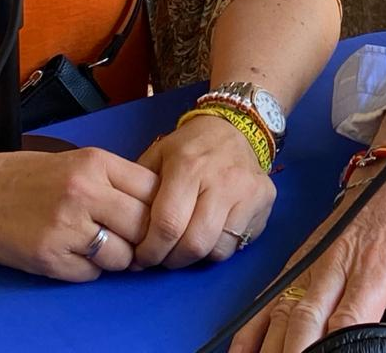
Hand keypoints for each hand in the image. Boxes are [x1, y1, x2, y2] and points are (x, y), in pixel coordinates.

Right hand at [0, 146, 157, 279]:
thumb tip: (157, 208)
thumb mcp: (78, 162)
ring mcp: (66, 227)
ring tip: (100, 247)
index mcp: (96, 163)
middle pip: (144, 226)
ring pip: (122, 256)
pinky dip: (89, 270)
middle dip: (144, 238)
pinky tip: (74, 254)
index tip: (155, 218)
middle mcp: (85, 192)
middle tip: (135, 241)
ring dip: (118, 258)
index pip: (153, 190)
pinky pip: (91, 274)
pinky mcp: (49, 257)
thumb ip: (117, 180)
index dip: (159, 208)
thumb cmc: (28, 177)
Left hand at [133, 114, 275, 267]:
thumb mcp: (158, 156)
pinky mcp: (265, 200)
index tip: (142, 258)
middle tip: (162, 258)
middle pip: (194, 243)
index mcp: (189, 166)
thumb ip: (138, 189)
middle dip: (172, 260)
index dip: (151, 250)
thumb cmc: (190, 146)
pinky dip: (219, 248)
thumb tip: (121, 231)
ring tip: (184, 248)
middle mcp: (222, 179)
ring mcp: (248, 191)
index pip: (168, 224)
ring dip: (196, 257)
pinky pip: (238, 243)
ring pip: (218, 249)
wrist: (234, 126)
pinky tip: (208, 236)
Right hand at [229, 175, 385, 352]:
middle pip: (305, 318)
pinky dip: (253, 327)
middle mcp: (335, 264)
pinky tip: (244, 351)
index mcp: (374, 267)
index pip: (348, 318)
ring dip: (273, 346)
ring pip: (281, 310)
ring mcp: (311, 262)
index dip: (338, 349)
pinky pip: (268, 297)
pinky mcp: (298, 262)